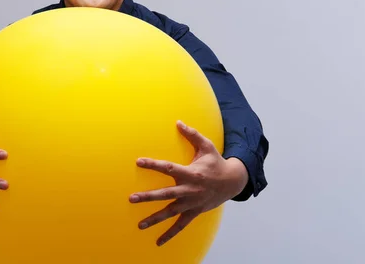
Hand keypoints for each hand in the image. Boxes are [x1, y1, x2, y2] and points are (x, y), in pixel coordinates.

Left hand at [129, 120, 247, 245]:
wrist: (232, 182)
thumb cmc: (216, 162)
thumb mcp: (206, 146)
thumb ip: (192, 134)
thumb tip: (178, 122)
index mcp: (190, 173)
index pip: (168, 168)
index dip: (153, 164)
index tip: (139, 161)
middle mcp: (189, 190)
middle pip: (165, 194)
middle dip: (148, 197)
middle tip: (131, 198)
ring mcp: (191, 203)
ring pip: (170, 212)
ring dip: (155, 219)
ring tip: (140, 224)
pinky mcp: (194, 212)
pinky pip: (181, 226)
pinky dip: (170, 235)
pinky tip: (158, 242)